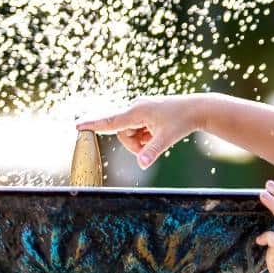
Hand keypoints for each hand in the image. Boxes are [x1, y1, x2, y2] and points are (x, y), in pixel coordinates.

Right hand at [75, 95, 205, 169]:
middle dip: (134, 144)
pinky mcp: (144, 112)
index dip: (93, 125)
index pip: (110, 121)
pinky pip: (136, 129)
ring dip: (140, 141)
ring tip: (157, 137)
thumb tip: (141, 165)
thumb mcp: (167, 139)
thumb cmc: (182, 122)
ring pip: (129, 132)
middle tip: (152, 145)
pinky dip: (145, 136)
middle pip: (122, 133)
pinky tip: (157, 132)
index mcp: (137, 111)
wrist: (196, 109)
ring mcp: (139, 109)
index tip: (77, 125)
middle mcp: (135, 107)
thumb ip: (152, 152)